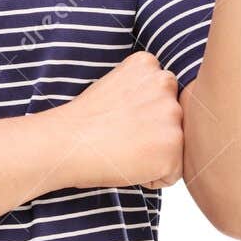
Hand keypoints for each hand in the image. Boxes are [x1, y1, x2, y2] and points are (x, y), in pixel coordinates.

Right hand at [52, 51, 183, 190]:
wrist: (64, 143)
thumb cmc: (81, 122)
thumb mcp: (113, 85)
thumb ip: (141, 88)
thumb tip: (158, 111)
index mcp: (147, 64)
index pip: (163, 94)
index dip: (141, 112)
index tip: (118, 117)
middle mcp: (164, 83)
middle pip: (172, 118)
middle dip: (154, 132)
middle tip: (121, 135)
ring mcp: (171, 115)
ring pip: (175, 145)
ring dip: (155, 153)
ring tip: (124, 149)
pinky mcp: (173, 147)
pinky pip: (173, 173)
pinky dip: (153, 177)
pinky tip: (128, 164)